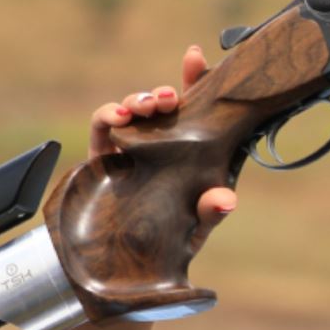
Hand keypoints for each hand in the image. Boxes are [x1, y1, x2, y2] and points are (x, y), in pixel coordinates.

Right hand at [88, 44, 236, 256]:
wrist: (124, 270)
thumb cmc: (169, 245)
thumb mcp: (194, 229)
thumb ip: (209, 212)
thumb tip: (227, 199)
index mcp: (189, 155)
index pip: (197, 113)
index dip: (197, 83)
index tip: (196, 59)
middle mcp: (161, 146)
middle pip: (164, 106)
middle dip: (165, 92)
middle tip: (169, 97)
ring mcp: (132, 149)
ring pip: (134, 110)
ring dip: (139, 99)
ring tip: (146, 106)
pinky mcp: (104, 156)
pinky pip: (103, 127)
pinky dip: (108, 115)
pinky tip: (118, 117)